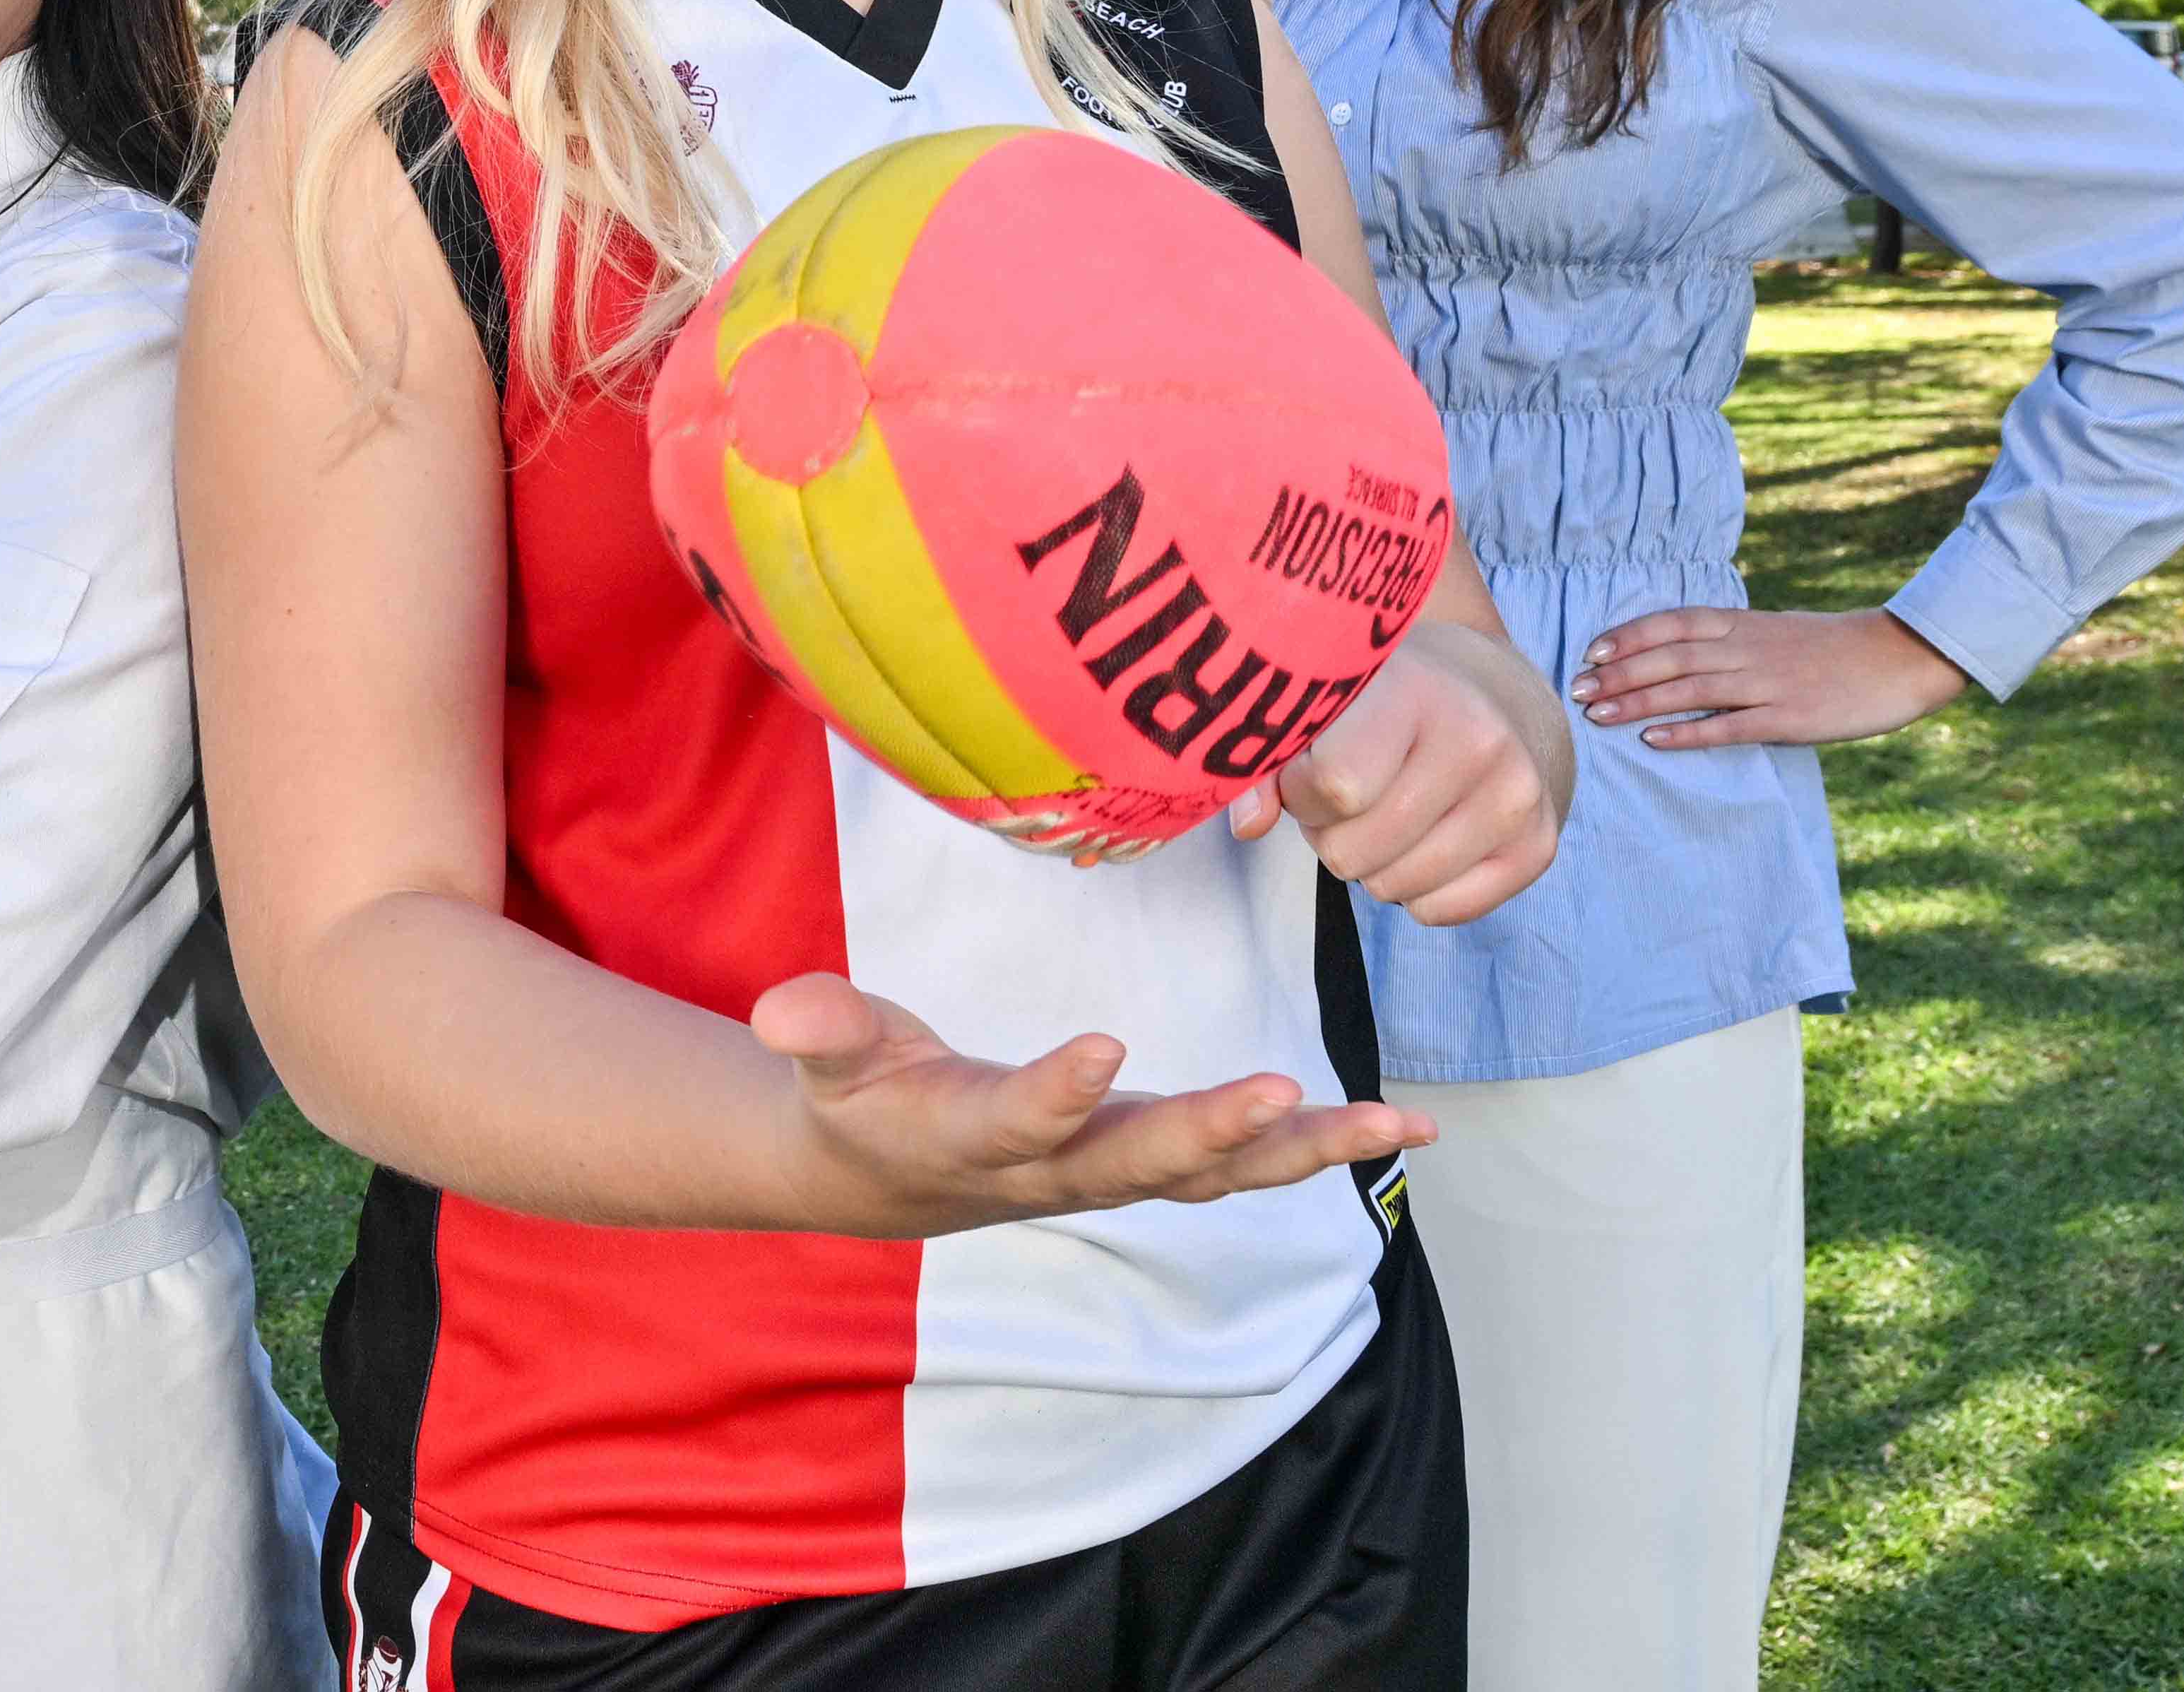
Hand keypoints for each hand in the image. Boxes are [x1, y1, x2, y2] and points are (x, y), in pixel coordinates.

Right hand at [749, 973, 1426, 1238]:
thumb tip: (783, 1009)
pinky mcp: (1153, 1159)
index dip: (1059, 1091)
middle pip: (1143, 1162)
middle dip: (1212, 1132)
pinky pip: (1245, 1163)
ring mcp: (1114, 1171)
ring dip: (1301, 1151)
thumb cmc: (863, 1098)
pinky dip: (1320, 1145)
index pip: (1021, 1121)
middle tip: (1278, 1095)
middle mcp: (1058, 1168)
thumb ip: (821, 1031)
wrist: (888, 1175)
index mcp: (975, 1136)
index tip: (1105, 1047)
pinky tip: (1400, 1127)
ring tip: (1389, 1123)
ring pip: (1216, 1174)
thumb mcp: (831, 1062)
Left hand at [1227, 623, 1561, 925]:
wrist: (1493, 695)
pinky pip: (1439, 912)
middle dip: (1332, 833)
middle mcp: (1478, 740)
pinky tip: (1425, 837)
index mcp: (1415, 690)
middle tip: (1349, 796)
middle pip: (1355, 851)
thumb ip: (1270, 760)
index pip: (1335, 786)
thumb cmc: (1386, 701)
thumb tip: (1246, 824)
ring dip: (1371, 863)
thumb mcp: (1326, 704)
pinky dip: (1415, 890)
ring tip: (1386, 810)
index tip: (1309, 770)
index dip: (1302, 792)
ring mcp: (1516, 796)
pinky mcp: (1539, 846)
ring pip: (1392, 888)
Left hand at [1578, 605, 1968, 749]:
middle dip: (1618, 674)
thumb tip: (1681, 655)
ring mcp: (1766, 684)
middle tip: (1575, 691)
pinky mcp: (1788, 717)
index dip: (1628, 637)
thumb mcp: (1773, 631)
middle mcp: (1746, 649)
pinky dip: (1688, 732)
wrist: (1895, 657)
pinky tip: (1654, 740)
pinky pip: (1729, 725)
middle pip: (1669, 657)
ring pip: (1689, 690)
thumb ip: (1730, 640)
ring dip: (1638, 702)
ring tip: (1598, 715)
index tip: (1591, 652)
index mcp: (1742, 624)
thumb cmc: (1830, 647)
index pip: (1672, 623)